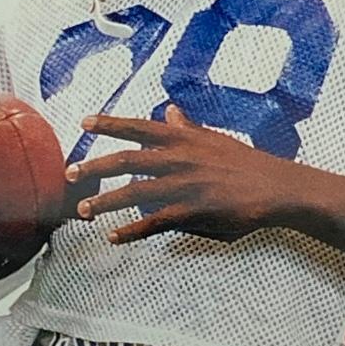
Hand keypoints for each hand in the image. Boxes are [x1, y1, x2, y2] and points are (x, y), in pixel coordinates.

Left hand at [66, 105, 292, 243]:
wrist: (275, 187)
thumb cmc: (245, 163)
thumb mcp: (213, 138)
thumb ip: (186, 127)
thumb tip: (169, 109)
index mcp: (183, 138)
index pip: (139, 126)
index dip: (110, 123)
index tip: (85, 122)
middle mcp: (179, 158)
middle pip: (127, 160)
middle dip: (94, 166)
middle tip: (69, 173)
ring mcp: (184, 185)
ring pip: (134, 193)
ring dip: (105, 201)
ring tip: (82, 210)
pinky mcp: (192, 211)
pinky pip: (154, 222)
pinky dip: (132, 230)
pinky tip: (115, 236)